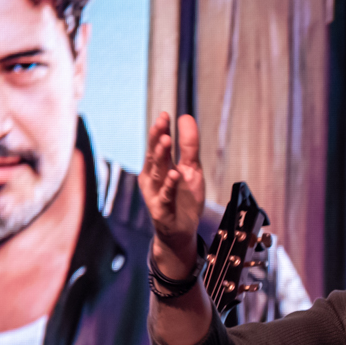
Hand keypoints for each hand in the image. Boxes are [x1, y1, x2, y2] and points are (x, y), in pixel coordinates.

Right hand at [138, 112, 204, 279]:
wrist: (181, 229)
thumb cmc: (183, 197)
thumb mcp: (191, 169)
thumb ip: (189, 146)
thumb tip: (186, 117)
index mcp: (159, 166)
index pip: (158, 145)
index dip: (160, 130)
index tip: (165, 115)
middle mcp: (154, 178)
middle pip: (154, 155)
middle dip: (157, 138)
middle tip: (162, 123)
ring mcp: (155, 193)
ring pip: (157, 173)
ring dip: (161, 156)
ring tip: (167, 141)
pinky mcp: (161, 208)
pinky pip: (166, 195)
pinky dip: (169, 185)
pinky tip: (175, 174)